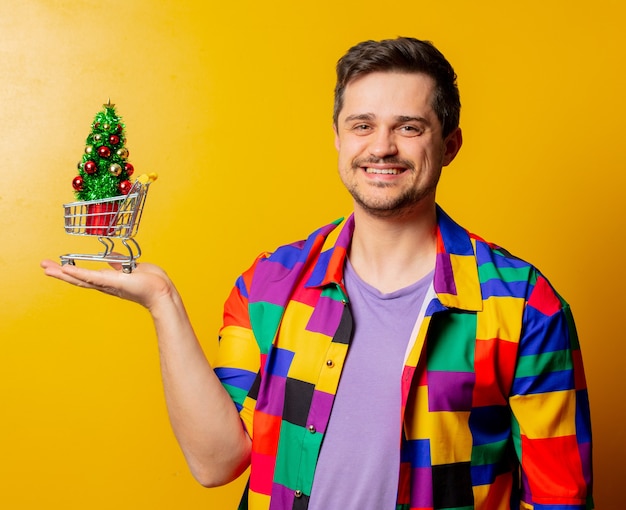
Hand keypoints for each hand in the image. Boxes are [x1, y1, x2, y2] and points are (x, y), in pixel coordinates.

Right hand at [40, 259, 174, 310]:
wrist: (161, 290)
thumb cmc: (152, 282)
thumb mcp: (132, 267)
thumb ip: (119, 263)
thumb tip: (111, 258)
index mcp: (109, 281)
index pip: (86, 275)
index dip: (71, 271)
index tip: (58, 265)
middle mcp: (105, 284)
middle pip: (77, 279)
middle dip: (60, 273)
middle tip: (44, 267)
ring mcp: (107, 284)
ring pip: (80, 279)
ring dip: (62, 273)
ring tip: (47, 269)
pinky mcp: (111, 282)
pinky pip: (91, 277)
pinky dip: (77, 273)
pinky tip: (65, 269)